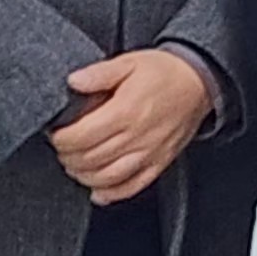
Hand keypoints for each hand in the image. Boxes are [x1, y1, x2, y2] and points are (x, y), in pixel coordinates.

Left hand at [51, 47, 211, 205]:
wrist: (200, 81)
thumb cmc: (164, 72)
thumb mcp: (129, 62)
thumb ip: (99, 73)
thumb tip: (73, 81)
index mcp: (126, 111)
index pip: (81, 137)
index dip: (61, 140)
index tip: (56, 134)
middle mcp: (137, 135)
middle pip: (90, 159)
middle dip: (68, 157)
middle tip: (63, 149)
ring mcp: (150, 152)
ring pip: (107, 177)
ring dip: (84, 176)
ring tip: (76, 165)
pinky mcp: (160, 162)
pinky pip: (133, 186)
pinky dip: (112, 194)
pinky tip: (98, 190)